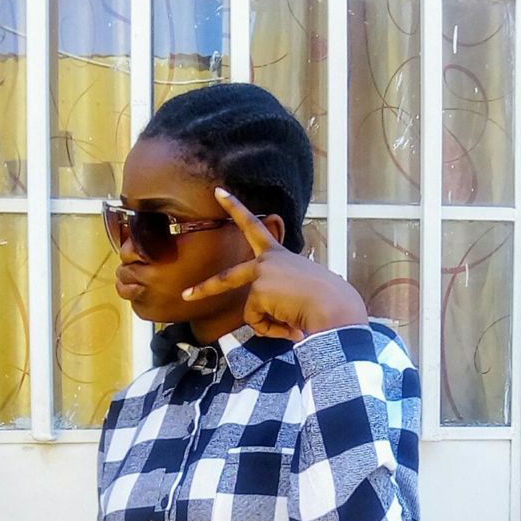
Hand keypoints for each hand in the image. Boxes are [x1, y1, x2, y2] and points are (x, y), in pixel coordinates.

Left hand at [182, 188, 367, 340]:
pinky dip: (272, 329)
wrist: (334, 307)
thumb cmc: (327, 301)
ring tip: (295, 323)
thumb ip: (281, 295)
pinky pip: (257, 321)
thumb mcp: (302, 289)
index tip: (219, 192)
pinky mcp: (257, 291)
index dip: (236, 209)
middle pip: (229, 278)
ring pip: (252, 311)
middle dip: (205, 288)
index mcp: (281, 255)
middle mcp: (268, 261)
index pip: (255, 228)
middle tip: (186, 296)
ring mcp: (261, 275)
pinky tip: (291, 325)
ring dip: (270, 324)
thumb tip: (277, 321)